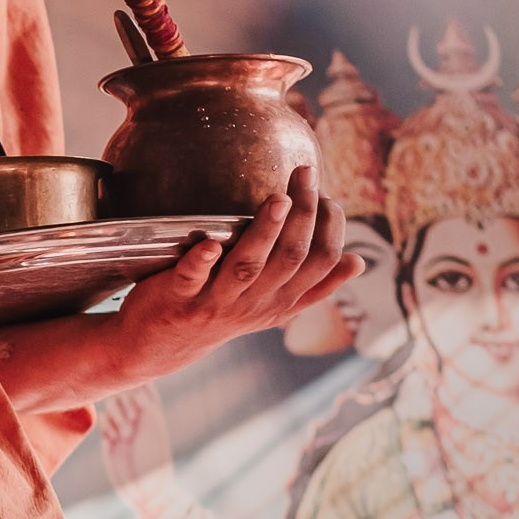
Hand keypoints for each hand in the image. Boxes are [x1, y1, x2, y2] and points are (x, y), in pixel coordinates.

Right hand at [98, 383, 175, 496]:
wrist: (144, 486)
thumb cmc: (154, 455)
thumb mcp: (152, 424)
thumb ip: (142, 401)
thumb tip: (128, 386)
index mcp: (153, 410)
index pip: (144, 385)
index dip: (138, 385)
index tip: (138, 395)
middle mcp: (137, 416)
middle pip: (123, 392)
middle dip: (125, 402)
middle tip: (133, 419)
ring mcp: (122, 426)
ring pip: (111, 404)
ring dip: (116, 415)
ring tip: (124, 433)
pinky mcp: (110, 437)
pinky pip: (103, 421)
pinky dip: (106, 426)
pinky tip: (113, 439)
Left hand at [110, 168, 355, 378]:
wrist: (159, 346)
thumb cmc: (220, 312)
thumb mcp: (271, 306)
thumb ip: (312, 286)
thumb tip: (359, 262)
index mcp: (280, 301)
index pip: (321, 264)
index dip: (332, 230)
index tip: (329, 196)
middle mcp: (254, 303)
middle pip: (289, 259)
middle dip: (303, 214)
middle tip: (306, 173)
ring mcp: (216, 302)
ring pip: (248, 267)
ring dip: (264, 232)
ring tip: (278, 199)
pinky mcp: (178, 299)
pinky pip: (192, 278)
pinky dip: (202, 260)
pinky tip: (211, 240)